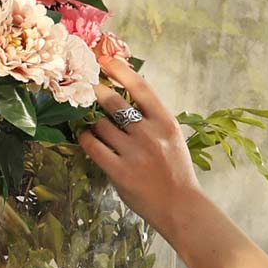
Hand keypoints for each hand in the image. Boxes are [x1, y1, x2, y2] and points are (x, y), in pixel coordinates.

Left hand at [78, 49, 204, 243]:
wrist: (181, 208)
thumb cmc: (176, 172)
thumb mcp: (172, 138)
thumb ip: (152, 118)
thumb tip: (124, 93)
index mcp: (166, 123)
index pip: (140, 87)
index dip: (119, 69)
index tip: (104, 59)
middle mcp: (150, 134)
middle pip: (113, 102)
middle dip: (96, 92)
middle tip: (87, 89)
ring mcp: (134, 153)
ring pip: (100, 124)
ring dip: (93, 122)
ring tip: (94, 125)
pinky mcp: (119, 172)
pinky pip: (93, 146)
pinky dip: (86, 138)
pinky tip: (87, 138)